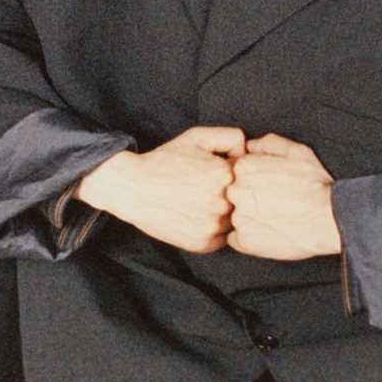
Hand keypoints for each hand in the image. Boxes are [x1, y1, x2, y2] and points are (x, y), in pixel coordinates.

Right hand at [75, 125, 245, 252]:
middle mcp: (222, 202)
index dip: (230, 171)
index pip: (247, 175)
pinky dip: (213, 229)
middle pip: (242, 199)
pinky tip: (195, 216)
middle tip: (203, 188)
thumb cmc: (165, 160)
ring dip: (223, 213)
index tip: (211, 172)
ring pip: (234, 220)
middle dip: (229, 193)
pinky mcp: (204, 244)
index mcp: (225, 174)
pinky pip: (222, 238)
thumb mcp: (197, 137)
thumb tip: (249, 153)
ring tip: (198, 202)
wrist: (133, 188)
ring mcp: (213, 226)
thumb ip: (230, 137)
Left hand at [225, 133, 340, 259]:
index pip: (235, 172)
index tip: (267, 187)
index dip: (252, 180)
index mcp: (245, 166)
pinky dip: (248, 237)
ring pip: (233, 216)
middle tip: (271, 204)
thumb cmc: (316, 185)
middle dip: (247, 198)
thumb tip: (249, 146)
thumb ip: (268, 144)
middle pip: (232, 194)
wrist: (330, 219)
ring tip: (272, 219)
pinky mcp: (244, 240)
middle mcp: (236, 190)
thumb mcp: (297, 152)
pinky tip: (268, 232)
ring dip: (247, 218)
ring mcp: (238, 216)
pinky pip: (235, 238)